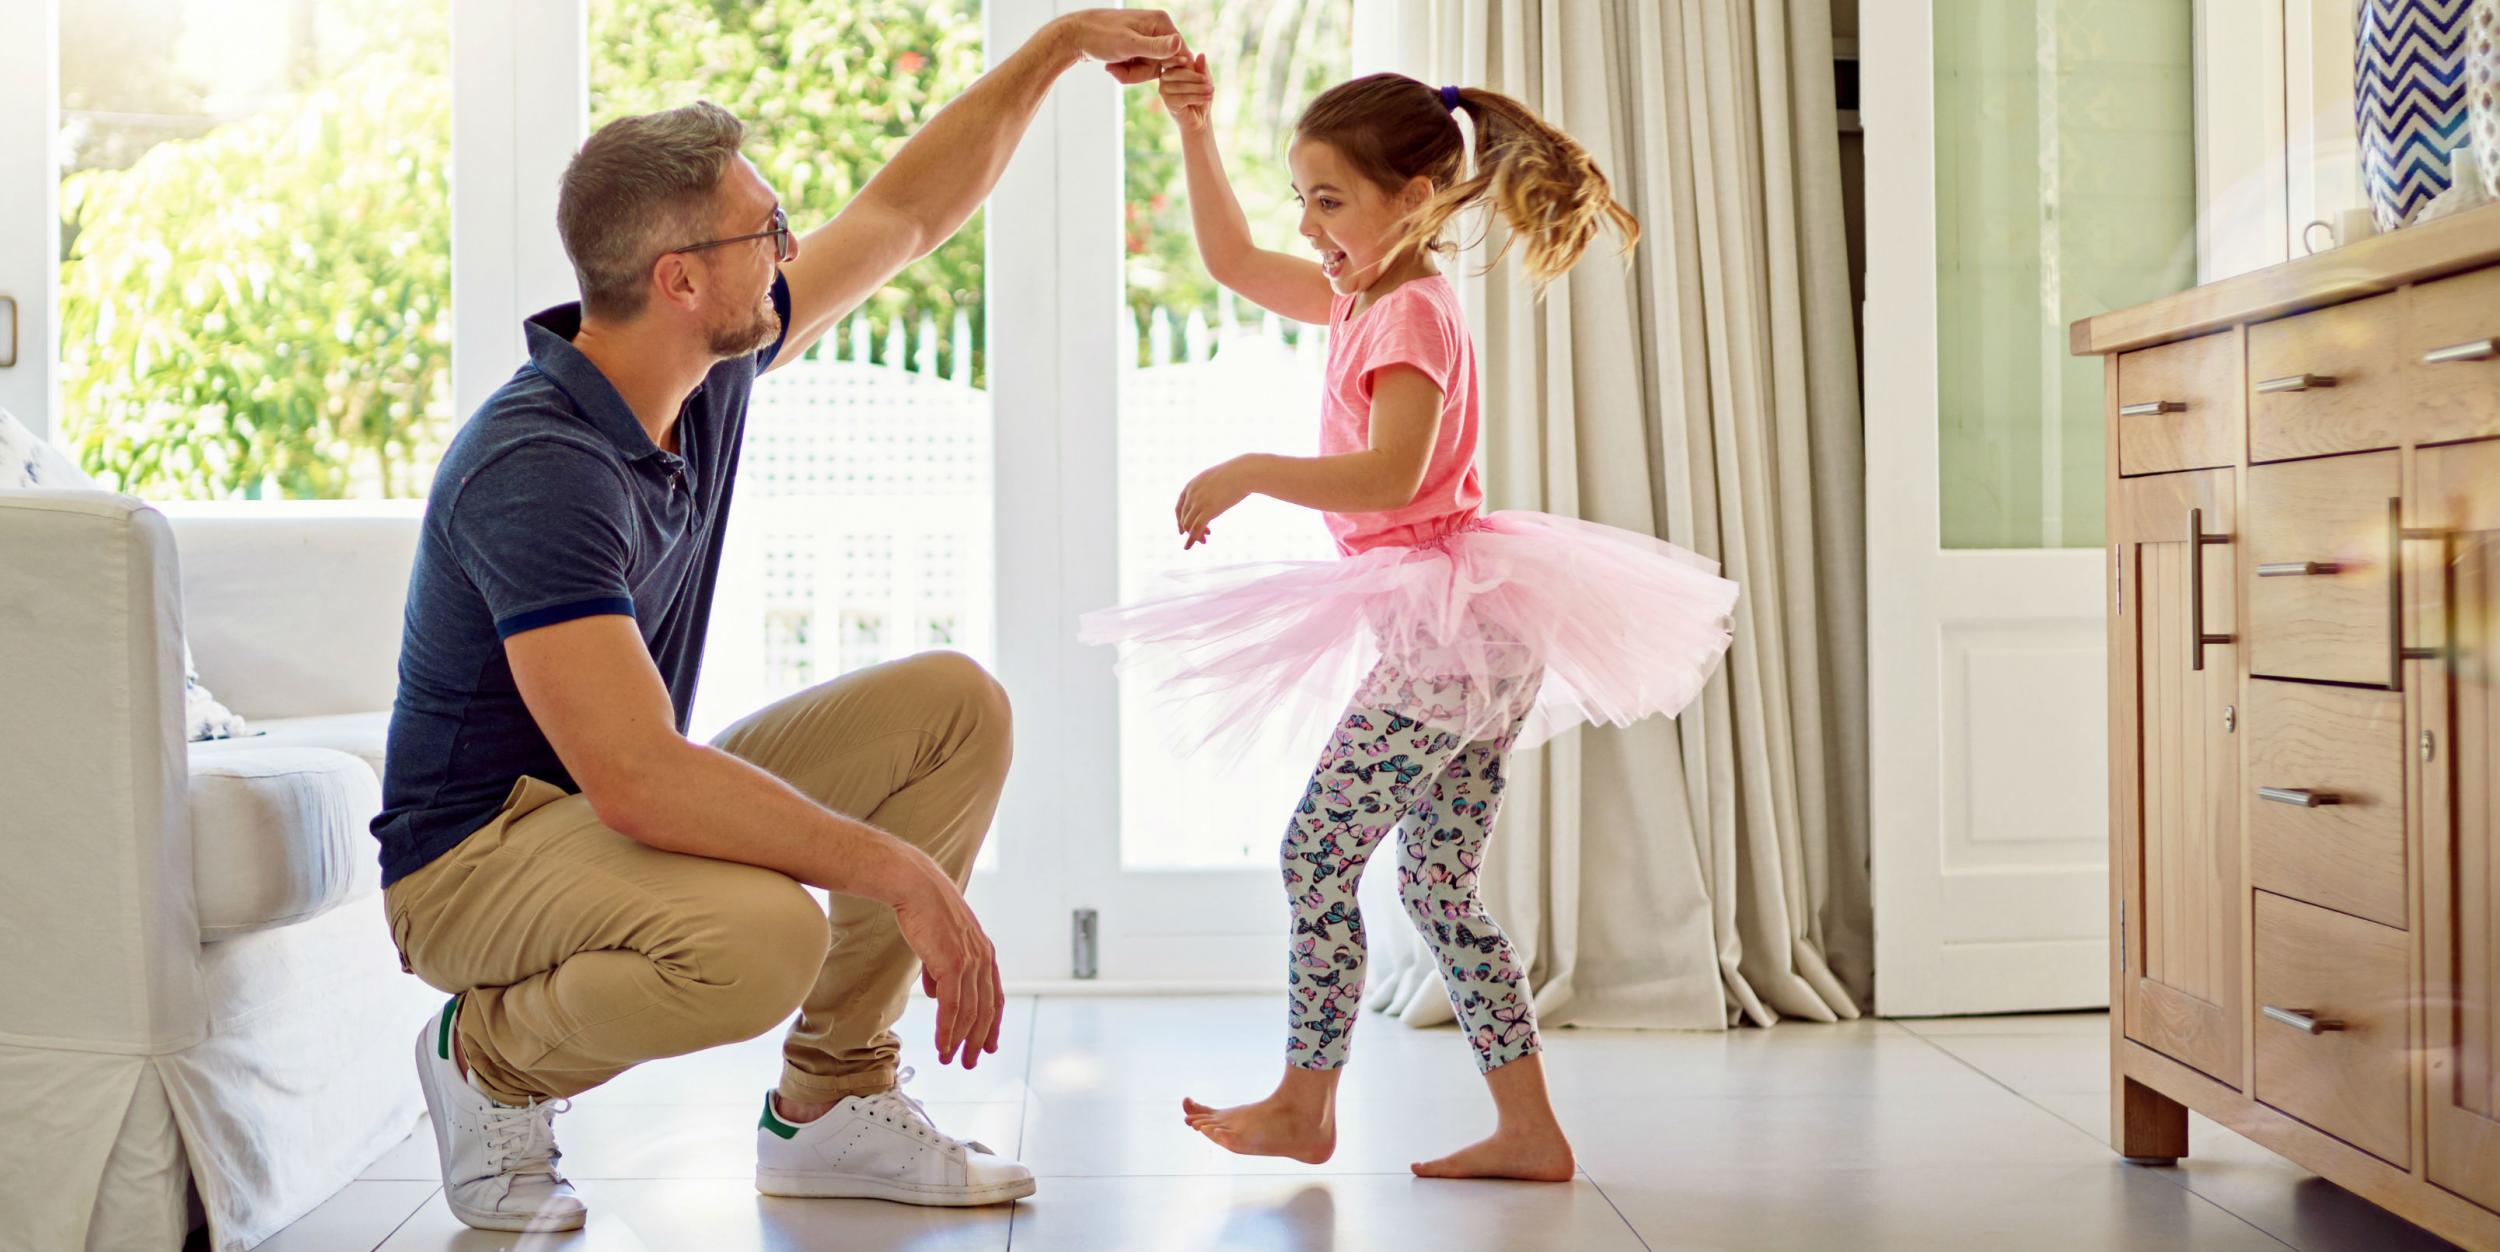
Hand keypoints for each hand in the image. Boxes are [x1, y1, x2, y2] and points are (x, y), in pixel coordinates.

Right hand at [889, 867, 1003, 1068]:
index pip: (994, 997)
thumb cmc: (923, 910)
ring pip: (970, 1013)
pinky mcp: (953, 964)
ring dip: (960, 1041)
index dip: (993, 1024)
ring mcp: (970, 962)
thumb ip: (942, 969)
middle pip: (986, 1011)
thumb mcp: (940, 942)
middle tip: (970, 1062)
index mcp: (985, 953)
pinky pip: (952, 1007)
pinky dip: (947, 1030)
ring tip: (950, 1058)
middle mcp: (983, 959)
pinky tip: (942, 1044)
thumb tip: (937, 994)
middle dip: (978, 1040)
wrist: (914, 886)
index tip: (989, 1045)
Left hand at [1059, 9, 1188, 84]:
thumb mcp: (1128, 45)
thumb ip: (1155, 48)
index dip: (1167, 70)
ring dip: (1131, 74)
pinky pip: (1140, 68)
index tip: (1151, 77)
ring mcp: (1147, 38)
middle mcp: (1157, 28)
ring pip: (1150, 70)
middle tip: (1119, 69)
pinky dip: (1126, 71)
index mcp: (1160, 22)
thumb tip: (1178, 44)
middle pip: (1164, 65)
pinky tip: (1112, 65)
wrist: (1074, 36)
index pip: (1180, 54)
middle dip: (1141, 73)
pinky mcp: (1137, 48)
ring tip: (1112, 66)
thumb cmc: (1099, 37)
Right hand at [1157, 53, 1211, 135]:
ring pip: (1181, 85)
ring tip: (1211, 91)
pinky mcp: (1168, 103)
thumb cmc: (1201, 95)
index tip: (1189, 58)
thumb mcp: (1205, 78)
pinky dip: (1197, 97)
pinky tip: (1207, 98)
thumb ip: (1202, 68)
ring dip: (1199, 88)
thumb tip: (1201, 54)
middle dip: (1195, 77)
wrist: (1200, 118)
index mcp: (1172, 67)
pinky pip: (1182, 98)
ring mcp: (1164, 90)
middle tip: (1209, 83)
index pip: (1171, 58)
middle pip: (1177, 72)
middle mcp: (1165, 77)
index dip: (1177, 57)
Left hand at [1177, 456, 1255, 549]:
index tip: (1182, 531)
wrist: (1243, 472)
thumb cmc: (1235, 475)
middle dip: (1190, 530)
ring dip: (1194, 536)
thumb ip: (1209, 488)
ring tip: (1205, 540)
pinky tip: (1202, 542)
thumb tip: (1212, 498)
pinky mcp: (1208, 510)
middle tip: (1203, 537)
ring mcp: (1198, 502)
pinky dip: (1196, 538)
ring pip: (1188, 525)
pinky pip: (1196, 529)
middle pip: (1183, 518)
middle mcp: (1191, 494)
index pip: (1179, 507)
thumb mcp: (1215, 480)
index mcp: (1191, 485)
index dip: (1180, 521)